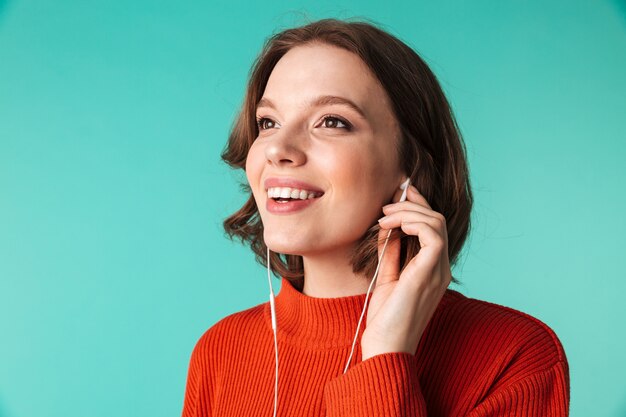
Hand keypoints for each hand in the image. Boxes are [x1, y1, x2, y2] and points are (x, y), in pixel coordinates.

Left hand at [361, 184, 451, 360]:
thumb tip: (387, 227)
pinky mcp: (431, 272)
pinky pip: (432, 234)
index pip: (433, 227)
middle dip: (411, 204)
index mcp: (433, 269)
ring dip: (408, 211)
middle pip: (436, 219)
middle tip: (385, 206)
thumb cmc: (386, 318)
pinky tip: (392, 226)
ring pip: (436, 221)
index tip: (400, 192)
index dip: (418, 205)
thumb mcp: (387, 276)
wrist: (386, 346)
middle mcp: (440, 268)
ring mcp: (439, 270)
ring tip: (384, 217)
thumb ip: (391, 252)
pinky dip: (413, 222)